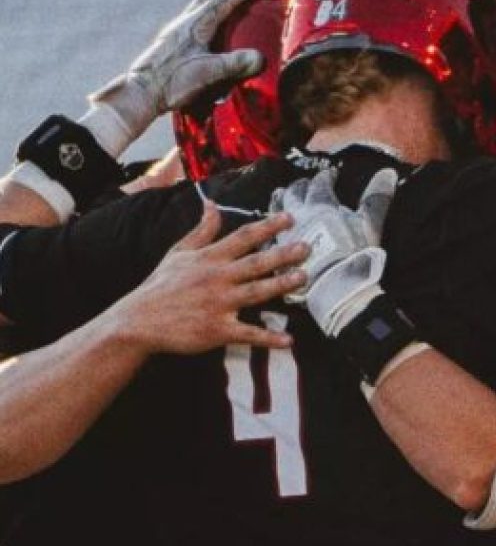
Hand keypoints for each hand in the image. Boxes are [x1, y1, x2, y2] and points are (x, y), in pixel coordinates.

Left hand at [89, 0, 266, 146]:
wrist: (143, 91)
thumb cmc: (173, 82)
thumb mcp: (207, 73)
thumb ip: (234, 64)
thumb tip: (260, 57)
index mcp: (197, 24)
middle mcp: (187, 21)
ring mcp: (179, 28)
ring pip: (204, 1)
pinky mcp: (174, 39)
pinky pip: (197, 13)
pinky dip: (210, 6)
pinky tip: (211, 16)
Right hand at [112, 204, 307, 354]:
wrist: (139, 321)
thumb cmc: (161, 286)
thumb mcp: (179, 253)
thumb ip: (202, 231)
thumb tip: (213, 204)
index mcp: (209, 258)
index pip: (243, 237)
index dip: (268, 227)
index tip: (290, 219)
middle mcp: (216, 278)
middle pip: (255, 263)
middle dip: (282, 254)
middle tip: (307, 248)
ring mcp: (218, 304)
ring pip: (255, 292)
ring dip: (280, 285)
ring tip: (303, 278)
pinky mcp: (217, 330)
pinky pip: (248, 334)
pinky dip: (268, 338)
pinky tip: (288, 340)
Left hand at [269, 167, 397, 336]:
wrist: (334, 289)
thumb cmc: (355, 254)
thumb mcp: (370, 224)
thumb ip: (376, 198)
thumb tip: (388, 172)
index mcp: (321, 205)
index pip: (320, 183)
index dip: (326, 177)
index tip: (330, 174)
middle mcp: (298, 215)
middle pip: (294, 194)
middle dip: (300, 186)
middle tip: (303, 184)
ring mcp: (285, 235)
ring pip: (275, 212)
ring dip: (278, 203)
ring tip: (280, 197)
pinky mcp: (277, 255)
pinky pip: (268, 239)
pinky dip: (269, 232)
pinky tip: (270, 233)